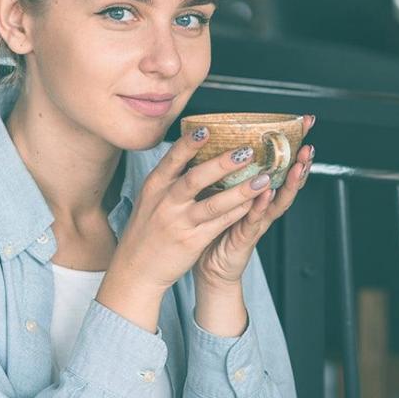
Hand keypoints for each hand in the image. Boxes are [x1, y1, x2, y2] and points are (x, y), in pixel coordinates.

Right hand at [109, 124, 280, 294]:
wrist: (136, 268)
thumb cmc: (146, 231)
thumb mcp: (150, 199)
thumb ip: (169, 178)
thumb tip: (190, 151)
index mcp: (154, 187)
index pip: (172, 159)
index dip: (189, 144)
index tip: (207, 129)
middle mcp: (165, 202)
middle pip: (195, 178)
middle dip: (223, 164)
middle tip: (246, 151)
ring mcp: (179, 223)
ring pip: (213, 203)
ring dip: (240, 190)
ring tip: (262, 179)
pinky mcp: (191, 241)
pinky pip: (219, 224)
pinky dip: (237, 212)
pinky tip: (253, 203)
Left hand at [193, 115, 315, 287]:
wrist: (209, 266)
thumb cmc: (214, 228)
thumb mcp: (221, 193)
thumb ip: (227, 172)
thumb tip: (219, 136)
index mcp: (257, 192)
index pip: (280, 164)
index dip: (293, 144)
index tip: (305, 123)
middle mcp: (263, 205)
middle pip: (288, 181)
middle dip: (301, 162)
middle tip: (309, 145)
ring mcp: (258, 221)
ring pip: (280, 199)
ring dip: (291, 183)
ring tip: (299, 166)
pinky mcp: (247, 236)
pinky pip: (256, 218)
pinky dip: (263, 205)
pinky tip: (267, 192)